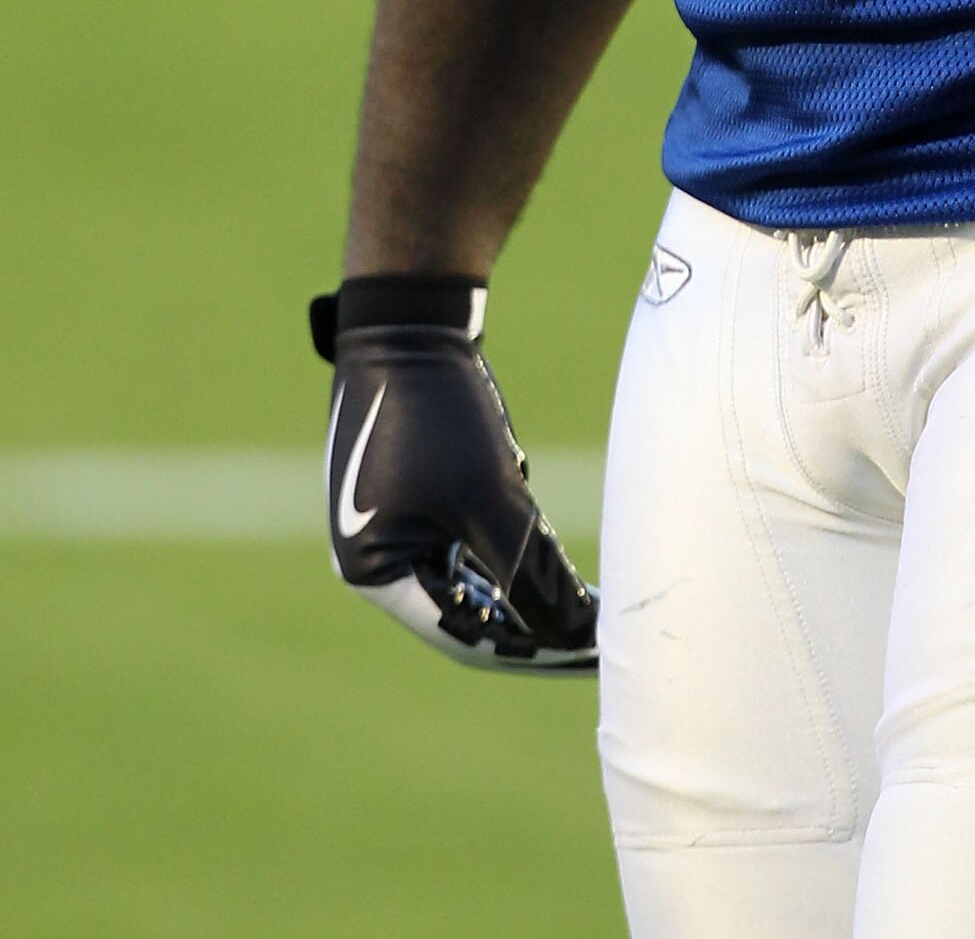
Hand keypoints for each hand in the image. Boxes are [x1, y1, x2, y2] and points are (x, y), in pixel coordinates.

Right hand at [312, 277, 597, 669]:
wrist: (410, 322)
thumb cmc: (440, 412)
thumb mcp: (490, 497)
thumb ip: (530, 571)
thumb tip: (577, 633)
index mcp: (375, 573)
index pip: (466, 636)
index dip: (533, 649)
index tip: (591, 653)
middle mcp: (376, 556)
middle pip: (469, 609)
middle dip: (534, 618)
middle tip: (598, 630)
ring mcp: (395, 521)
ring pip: (474, 572)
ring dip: (526, 580)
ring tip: (587, 593)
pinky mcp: (417, 489)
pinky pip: (469, 536)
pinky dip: (509, 541)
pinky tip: (547, 536)